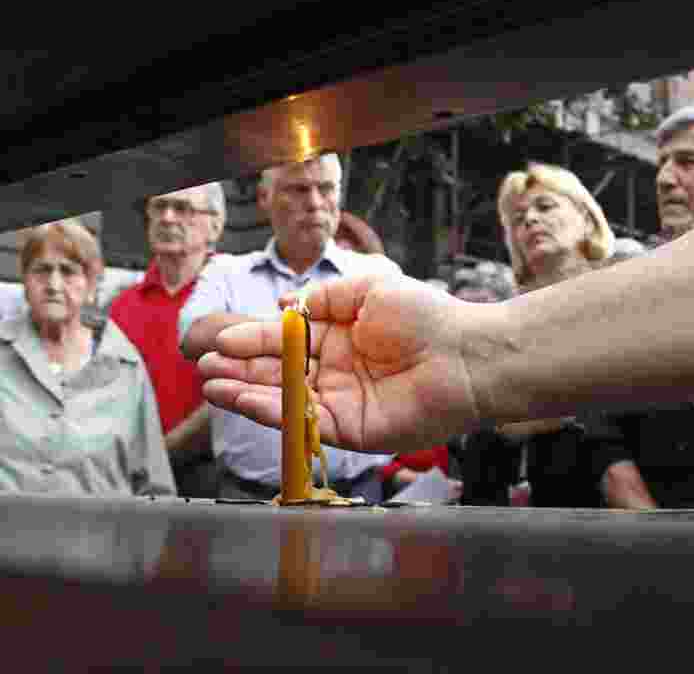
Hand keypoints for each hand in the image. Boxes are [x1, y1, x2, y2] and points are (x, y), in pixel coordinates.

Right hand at [198, 274, 490, 452]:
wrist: (463, 356)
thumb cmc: (426, 318)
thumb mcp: (370, 290)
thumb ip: (324, 298)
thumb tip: (284, 303)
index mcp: (340, 338)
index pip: (285, 341)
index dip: (252, 341)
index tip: (220, 341)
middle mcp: (336, 371)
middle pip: (277, 374)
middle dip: (239, 371)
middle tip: (204, 369)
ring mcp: (341, 402)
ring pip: (283, 400)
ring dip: (245, 394)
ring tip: (211, 385)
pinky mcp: (350, 430)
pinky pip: (303, 423)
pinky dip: (271, 413)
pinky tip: (243, 400)